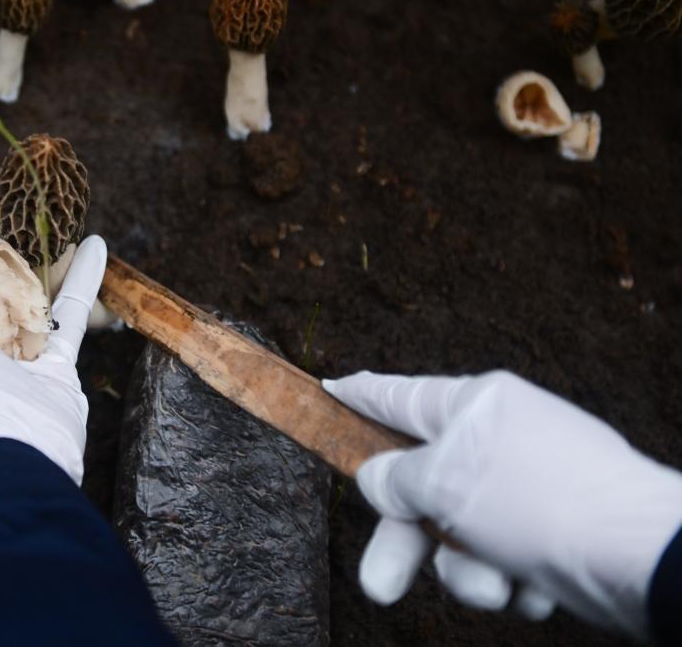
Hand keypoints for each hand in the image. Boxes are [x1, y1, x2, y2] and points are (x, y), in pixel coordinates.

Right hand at [322, 370, 681, 637]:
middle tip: (379, 586)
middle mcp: (500, 442)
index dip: (362, 396)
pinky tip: (534, 585)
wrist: (638, 558)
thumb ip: (396, 479)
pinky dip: (511, 579)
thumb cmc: (539, 501)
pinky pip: (502, 559)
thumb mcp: (443, 481)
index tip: (334, 388)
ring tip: (496, 584)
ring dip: (469, 570)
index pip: (400, 397)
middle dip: (406, 544)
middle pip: (425, 489)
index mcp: (476, 407)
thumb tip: (379, 479)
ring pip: (461, 535)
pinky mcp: (553, 532)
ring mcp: (527, 488)